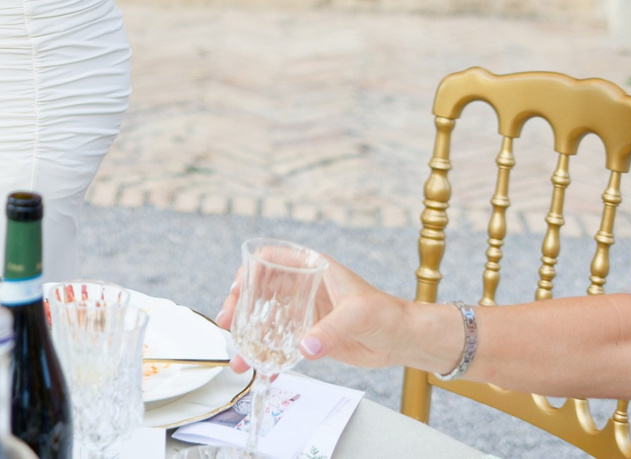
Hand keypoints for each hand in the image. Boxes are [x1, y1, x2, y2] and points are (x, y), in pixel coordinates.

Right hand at [215, 256, 452, 372]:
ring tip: (238, 358)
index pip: (271, 260)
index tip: (237, 290)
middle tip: (227, 325)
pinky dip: (269, 356)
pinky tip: (261, 369)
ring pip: (267, 320)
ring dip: (249, 337)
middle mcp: (304, 288)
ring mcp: (305, 312)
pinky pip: (281, 343)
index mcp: (313, 268)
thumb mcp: (357, 315)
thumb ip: (331, 330)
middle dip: (239, 307)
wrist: (403, 339)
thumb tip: (304, 348)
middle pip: (260, 290)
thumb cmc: (386, 314)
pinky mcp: (310, 335)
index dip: (249, 271)